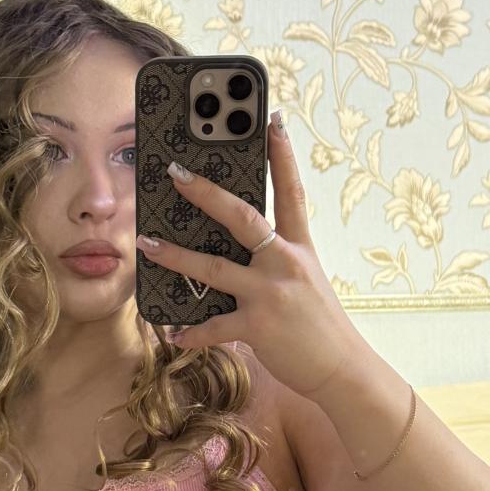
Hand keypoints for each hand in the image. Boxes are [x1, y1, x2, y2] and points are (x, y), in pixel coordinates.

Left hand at [135, 109, 365, 399]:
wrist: (343, 369)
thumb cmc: (321, 326)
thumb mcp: (306, 281)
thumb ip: (276, 261)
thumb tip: (234, 250)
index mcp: (300, 248)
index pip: (291, 192)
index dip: (282, 155)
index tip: (272, 121)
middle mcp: (285, 264)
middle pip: (242, 217)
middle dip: (205, 193)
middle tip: (175, 172)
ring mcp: (271, 294)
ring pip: (213, 268)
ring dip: (175, 255)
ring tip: (146, 243)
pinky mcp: (258, 327)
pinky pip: (214, 327)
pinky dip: (191, 333)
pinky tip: (173, 333)